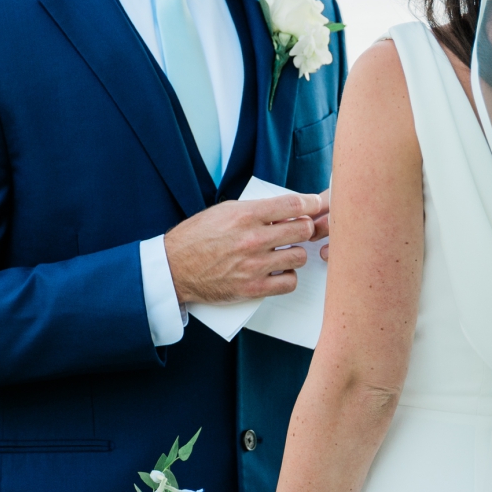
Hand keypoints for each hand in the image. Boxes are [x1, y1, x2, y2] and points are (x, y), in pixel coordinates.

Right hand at [163, 191, 324, 306]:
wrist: (176, 267)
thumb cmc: (199, 235)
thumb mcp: (225, 210)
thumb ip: (256, 209)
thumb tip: (285, 210)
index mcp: (246, 214)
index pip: (292, 205)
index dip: (310, 203)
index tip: (315, 204)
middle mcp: (253, 239)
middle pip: (302, 229)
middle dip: (306, 227)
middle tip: (301, 229)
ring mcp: (255, 265)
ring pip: (299, 256)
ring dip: (296, 252)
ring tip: (286, 251)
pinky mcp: (253, 288)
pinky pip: (289, 282)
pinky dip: (288, 276)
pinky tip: (279, 270)